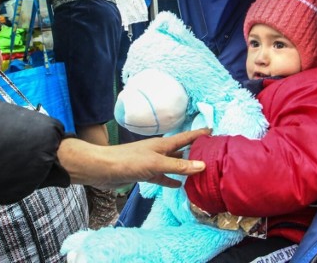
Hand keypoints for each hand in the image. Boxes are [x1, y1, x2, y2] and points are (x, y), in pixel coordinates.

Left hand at [58, 128, 209, 188]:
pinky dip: (172, 180)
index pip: (186, 137)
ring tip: (201, 172)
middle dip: (196, 152)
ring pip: (174, 164)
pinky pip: (163, 176)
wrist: (102, 169)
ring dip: (185, 167)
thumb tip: (202, 165)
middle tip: (213, 156)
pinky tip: (180, 185)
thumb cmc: (128, 161)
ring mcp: (152, 162)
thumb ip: (178, 165)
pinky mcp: (145, 174)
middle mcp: (159, 151)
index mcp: (163, 144)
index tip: (214, 131)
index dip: (200, 134)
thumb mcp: (156, 163)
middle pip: (182, 151)